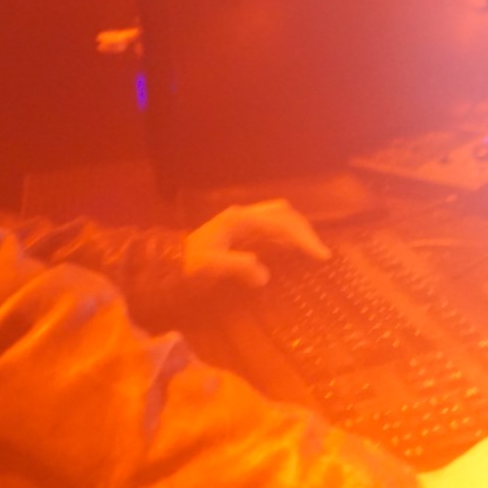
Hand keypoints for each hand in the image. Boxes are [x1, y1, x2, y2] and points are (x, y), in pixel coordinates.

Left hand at [184, 198, 329, 286]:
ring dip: (298, 230)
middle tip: (321, 254)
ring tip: (313, 251)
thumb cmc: (187, 265)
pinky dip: (287, 234)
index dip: (303, 238)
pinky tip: (293, 248)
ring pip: (279, 216)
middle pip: (283, 213)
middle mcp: (243, 215)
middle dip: (304, 231)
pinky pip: (271, 225)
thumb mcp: (209, 267)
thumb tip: (264, 275)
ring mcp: (242, 221)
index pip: (280, 222)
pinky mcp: (241, 230)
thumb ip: (236, 267)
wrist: (167, 263)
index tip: (321, 256)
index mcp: (240, 220)